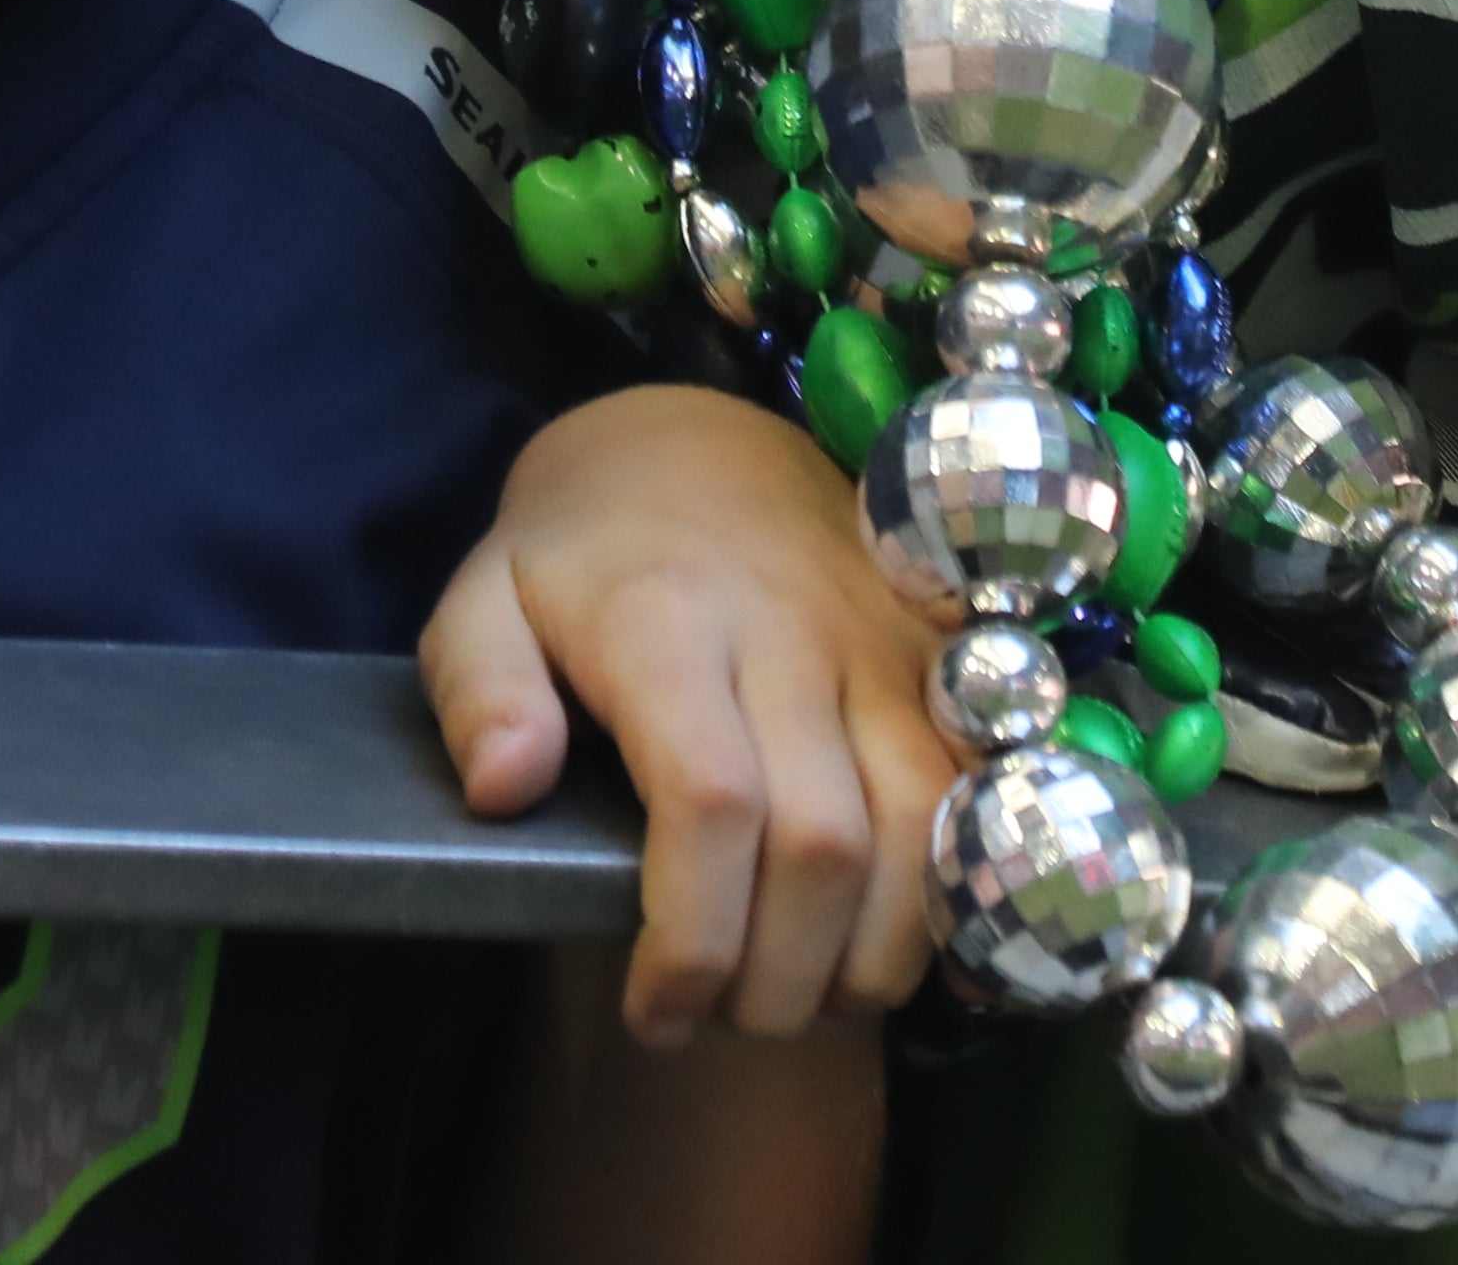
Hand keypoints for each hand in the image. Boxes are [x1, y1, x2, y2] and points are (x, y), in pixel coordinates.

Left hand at [423, 383, 952, 1044]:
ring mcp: (884, 643)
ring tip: (804, 994)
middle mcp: (792, 632)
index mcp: (666, 621)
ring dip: (872, 952)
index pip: (710, 802)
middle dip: (778, 972)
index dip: (692, 937)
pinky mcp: (945, 657)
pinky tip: (885, 944)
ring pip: (921, 828)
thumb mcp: (484, 600)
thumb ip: (478, 693)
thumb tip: (507, 792)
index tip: (651, 1006)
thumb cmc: (580, 557)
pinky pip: (979, 791)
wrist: (703, 445)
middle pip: (822, 843)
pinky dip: (947, 893)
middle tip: (723, 1012)